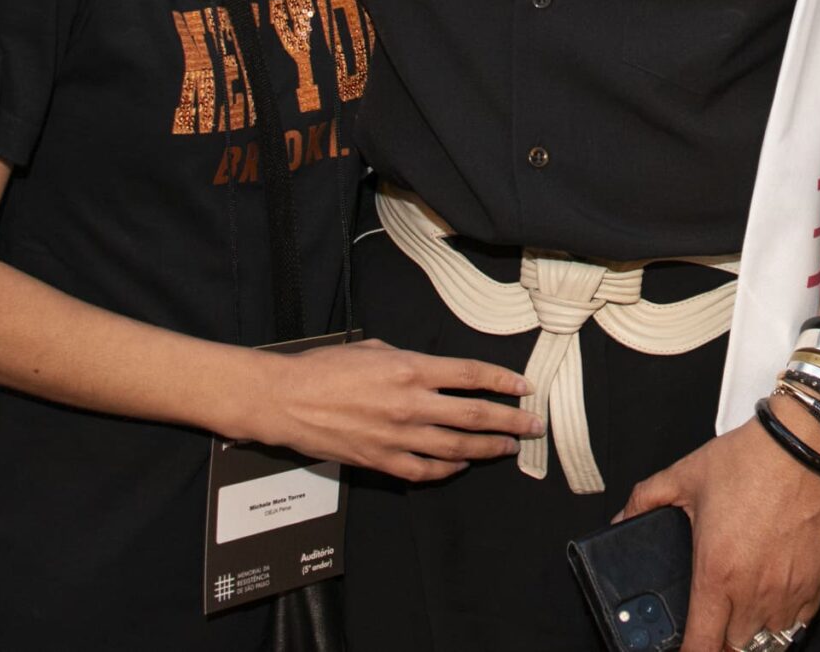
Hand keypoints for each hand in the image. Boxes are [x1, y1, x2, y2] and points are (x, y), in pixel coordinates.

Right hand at [254, 339, 544, 482]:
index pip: (471, 376)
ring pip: (457, 449)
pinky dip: (449, 471)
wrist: (286, 399)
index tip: (524, 387)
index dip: (503, 382)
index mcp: (410, 369)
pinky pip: (426, 471)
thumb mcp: (374, 347)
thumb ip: (408, 360)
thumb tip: (432, 371)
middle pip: (474, 416)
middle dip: (510, 422)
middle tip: (533, 426)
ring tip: (510, 448)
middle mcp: (411, 404)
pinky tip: (463, 466)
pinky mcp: (381, 460)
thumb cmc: (325, 368)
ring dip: (489, 449)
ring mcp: (398, 436)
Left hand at [619, 415, 819, 651]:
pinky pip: (799, 624)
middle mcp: (753, 592)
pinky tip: (773, 602)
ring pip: (768, 642)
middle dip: (720, 641)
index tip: (684, 650)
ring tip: (742, 613)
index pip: (701, 647)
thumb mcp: (685, 475)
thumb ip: (645, 499)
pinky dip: (784, 622)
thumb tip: (622, 518)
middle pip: (735, 649)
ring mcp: (788, 591)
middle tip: (713, 621)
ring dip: (752, 633)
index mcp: (716, 574)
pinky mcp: (816, 582)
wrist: (804, 445)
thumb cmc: (749, 460)